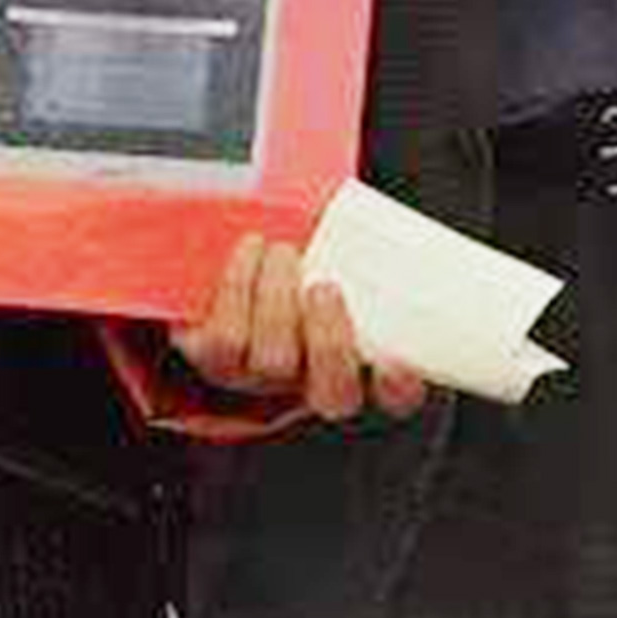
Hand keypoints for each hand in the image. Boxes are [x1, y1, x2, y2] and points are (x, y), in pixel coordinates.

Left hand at [166, 235, 432, 424]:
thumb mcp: (343, 263)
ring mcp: (264, 379)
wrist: (232, 274)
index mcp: (361, 366)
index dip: (399, 389)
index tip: (394, 363)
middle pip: (333, 395)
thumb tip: (389, 218)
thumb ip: (368, 259)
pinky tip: (253, 249)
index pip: (396, 399)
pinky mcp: (218, 361)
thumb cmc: (304, 265)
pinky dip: (241, 285)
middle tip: (324, 288)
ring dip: (279, 300)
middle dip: (330, 344)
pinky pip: (227, 338)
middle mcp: (313, 386)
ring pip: (275, 362)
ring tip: (283, 253)